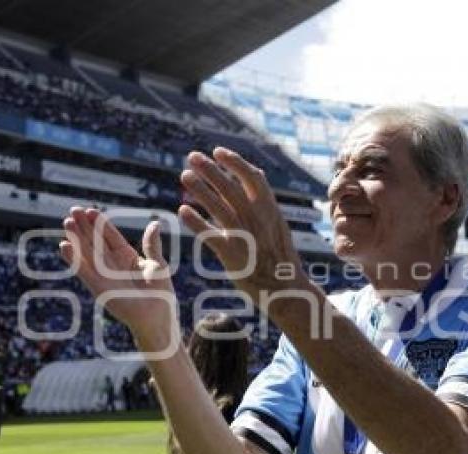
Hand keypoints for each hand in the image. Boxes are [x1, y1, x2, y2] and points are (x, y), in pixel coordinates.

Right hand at [60, 207, 179, 348]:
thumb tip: (154, 223)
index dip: (100, 224)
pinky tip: (64, 245)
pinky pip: (84, 272)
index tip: (90, 210)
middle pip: (96, 242)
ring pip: (87, 253)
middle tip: (73, 210)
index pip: (111, 237)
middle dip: (85, 227)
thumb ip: (152, 245)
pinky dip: (74, 260)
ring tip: (67, 222)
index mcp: (127, 257)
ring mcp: (104, 276)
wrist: (158, 317)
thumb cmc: (161, 294)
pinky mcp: (99, 288)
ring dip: (76, 238)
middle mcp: (113, 265)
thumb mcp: (158, 265)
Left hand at [179, 148, 304, 300]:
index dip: (234, 162)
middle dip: (211, 169)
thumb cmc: (280, 256)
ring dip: (200, 189)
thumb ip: (263, 203)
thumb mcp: (277, 224)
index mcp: (270, 210)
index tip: (218, 151)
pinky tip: (182, 210)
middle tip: (193, 156)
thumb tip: (253, 177)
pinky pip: (210, 234)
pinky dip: (195, 221)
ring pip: (219, 206)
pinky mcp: (232, 254)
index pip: (253, 177)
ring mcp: (245, 236)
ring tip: (185, 176)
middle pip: (231, 187)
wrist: (285, 288)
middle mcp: (257, 219)